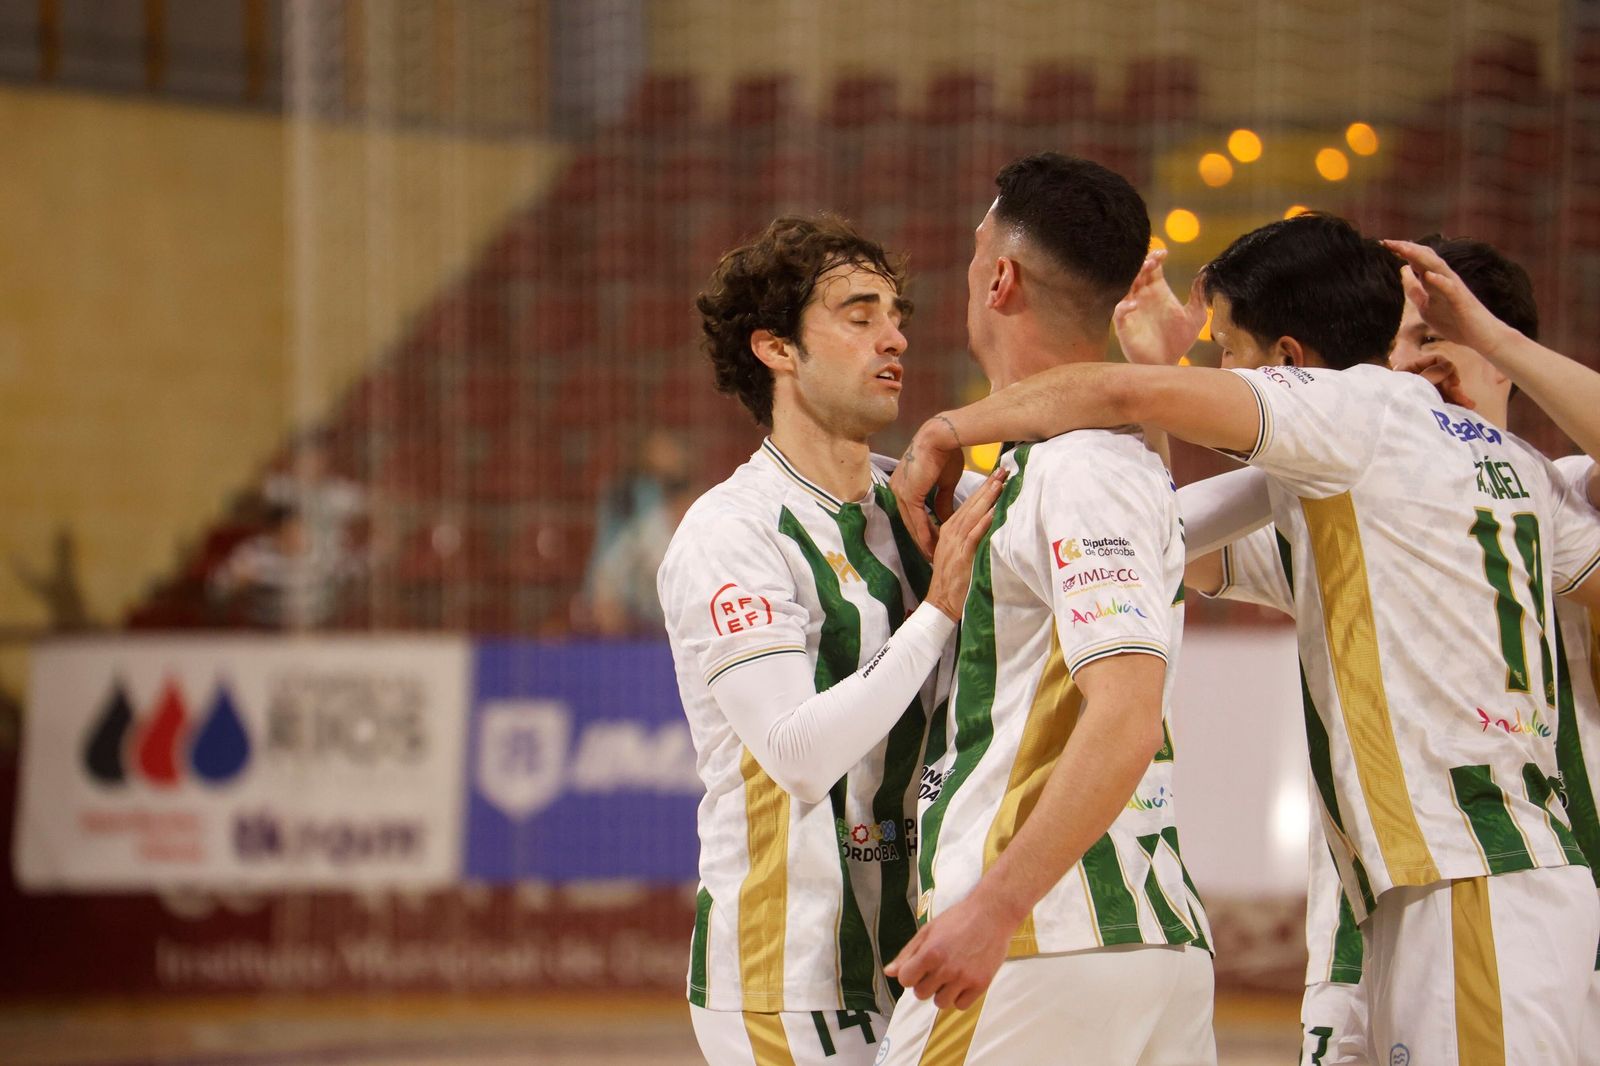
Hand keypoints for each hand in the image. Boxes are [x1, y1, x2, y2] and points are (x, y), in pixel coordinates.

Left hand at [884, 891, 1017, 1009]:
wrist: (992, 914)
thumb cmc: (958, 919)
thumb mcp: (928, 931)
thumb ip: (907, 953)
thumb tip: (889, 973)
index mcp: (930, 953)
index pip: (905, 981)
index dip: (910, 974)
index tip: (919, 967)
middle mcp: (946, 968)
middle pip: (921, 994)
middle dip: (925, 983)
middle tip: (937, 969)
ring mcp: (964, 978)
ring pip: (941, 1003)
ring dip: (942, 992)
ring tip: (951, 975)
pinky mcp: (981, 984)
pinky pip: (961, 1005)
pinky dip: (960, 996)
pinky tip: (963, 981)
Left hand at [889, 417, 966, 559]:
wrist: (942, 438)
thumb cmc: (945, 454)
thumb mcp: (944, 483)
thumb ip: (942, 501)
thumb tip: (944, 518)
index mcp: (904, 484)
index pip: (912, 513)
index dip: (922, 528)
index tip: (932, 542)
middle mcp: (898, 489)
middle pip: (909, 521)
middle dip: (920, 539)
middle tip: (930, 555)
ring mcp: (901, 492)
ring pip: (912, 523)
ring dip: (922, 541)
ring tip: (932, 556)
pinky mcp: (909, 495)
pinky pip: (916, 520)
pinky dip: (924, 534)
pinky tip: (932, 547)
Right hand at [924, 466, 1006, 619]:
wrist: (941, 600)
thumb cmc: (952, 579)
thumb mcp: (957, 552)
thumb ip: (968, 536)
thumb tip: (985, 522)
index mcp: (949, 530)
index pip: (968, 505)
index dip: (983, 489)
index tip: (996, 476)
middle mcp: (951, 532)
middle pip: (971, 505)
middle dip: (987, 487)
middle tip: (1002, 471)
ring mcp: (955, 543)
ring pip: (972, 515)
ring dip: (986, 499)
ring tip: (999, 483)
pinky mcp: (961, 555)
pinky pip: (974, 535)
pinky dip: (983, 522)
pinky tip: (993, 511)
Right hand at [1113, 250, 1206, 366]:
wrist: (1169, 364)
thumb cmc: (1181, 340)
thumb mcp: (1196, 316)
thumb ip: (1199, 295)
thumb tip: (1206, 271)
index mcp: (1159, 292)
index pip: (1153, 268)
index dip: (1156, 257)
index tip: (1164, 253)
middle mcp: (1143, 298)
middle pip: (1138, 274)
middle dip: (1143, 264)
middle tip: (1152, 261)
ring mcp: (1133, 311)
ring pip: (1126, 288)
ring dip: (1132, 279)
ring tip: (1142, 274)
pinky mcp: (1125, 327)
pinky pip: (1119, 312)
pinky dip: (1124, 306)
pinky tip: (1134, 305)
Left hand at [1384, 240, 1519, 359]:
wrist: (1480, 336)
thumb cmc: (1455, 321)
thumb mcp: (1426, 306)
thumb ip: (1415, 290)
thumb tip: (1403, 273)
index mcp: (1435, 281)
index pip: (1417, 260)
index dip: (1401, 251)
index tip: (1382, 244)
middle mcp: (1445, 279)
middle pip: (1425, 258)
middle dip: (1406, 249)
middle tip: (1386, 242)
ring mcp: (1454, 289)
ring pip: (1438, 268)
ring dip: (1420, 257)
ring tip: (1403, 248)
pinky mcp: (1461, 301)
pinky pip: (1451, 289)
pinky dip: (1440, 281)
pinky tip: (1429, 275)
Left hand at [1389, 347, 1475, 409]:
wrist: (1386, 426)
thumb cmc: (1397, 402)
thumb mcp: (1415, 386)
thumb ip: (1432, 374)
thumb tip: (1449, 365)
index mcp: (1410, 368)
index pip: (1436, 360)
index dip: (1447, 368)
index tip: (1454, 382)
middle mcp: (1417, 376)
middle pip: (1443, 375)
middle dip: (1453, 386)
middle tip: (1462, 399)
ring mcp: (1422, 389)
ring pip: (1444, 388)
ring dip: (1457, 395)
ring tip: (1469, 405)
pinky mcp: (1425, 402)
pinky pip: (1442, 399)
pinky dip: (1452, 402)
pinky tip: (1465, 407)